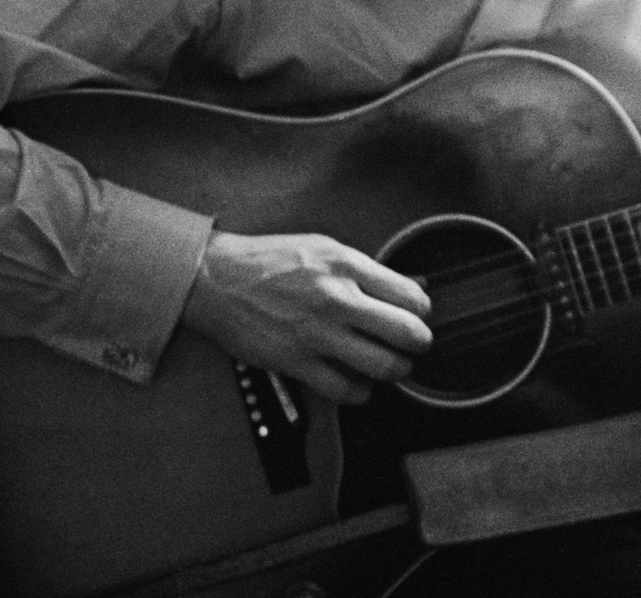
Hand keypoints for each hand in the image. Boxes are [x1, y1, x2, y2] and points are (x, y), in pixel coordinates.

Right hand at [180, 230, 433, 403]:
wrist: (217, 279)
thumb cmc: (271, 261)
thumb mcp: (325, 248)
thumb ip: (369, 270)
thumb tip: (412, 287)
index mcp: (347, 266)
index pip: (412, 297)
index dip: (422, 311)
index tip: (416, 316)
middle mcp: (337, 299)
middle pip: (408, 334)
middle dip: (420, 344)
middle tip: (413, 345)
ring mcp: (317, 334)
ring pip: (383, 367)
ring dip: (395, 370)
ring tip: (390, 365)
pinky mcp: (296, 362)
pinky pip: (346, 390)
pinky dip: (360, 392)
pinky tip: (358, 381)